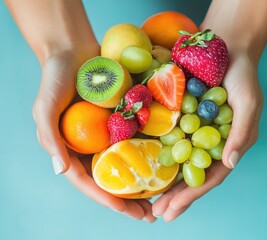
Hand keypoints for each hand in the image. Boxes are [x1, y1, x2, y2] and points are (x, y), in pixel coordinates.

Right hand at [32, 46, 155, 221]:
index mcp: (72, 150)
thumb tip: (60, 171)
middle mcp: (92, 146)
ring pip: (128, 164)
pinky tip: (165, 164)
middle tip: (149, 215)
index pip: (90, 182)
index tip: (126, 211)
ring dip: (143, 182)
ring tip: (161, 198)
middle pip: (112, 179)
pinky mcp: (123, 120)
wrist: (74, 50)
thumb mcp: (45, 107)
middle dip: (129, 200)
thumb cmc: (55, 78)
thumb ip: (50, 138)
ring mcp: (109, 134)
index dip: (107, 199)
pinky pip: (136, 140)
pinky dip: (149, 155)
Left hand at [152, 53, 262, 220]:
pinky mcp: (182, 118)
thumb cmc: (243, 77)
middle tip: (157, 215)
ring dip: (165, 182)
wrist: (227, 48)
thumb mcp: (248, 104)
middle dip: (175, 197)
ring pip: (178, 161)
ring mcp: (194, 131)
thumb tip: (229, 163)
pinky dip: (158, 154)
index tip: (172, 212)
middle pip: (191, 174)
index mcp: (228, 145)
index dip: (191, 195)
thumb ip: (240, 134)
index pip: (210, 176)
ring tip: (149, 202)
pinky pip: (169, 138)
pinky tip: (144, 165)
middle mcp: (210, 143)